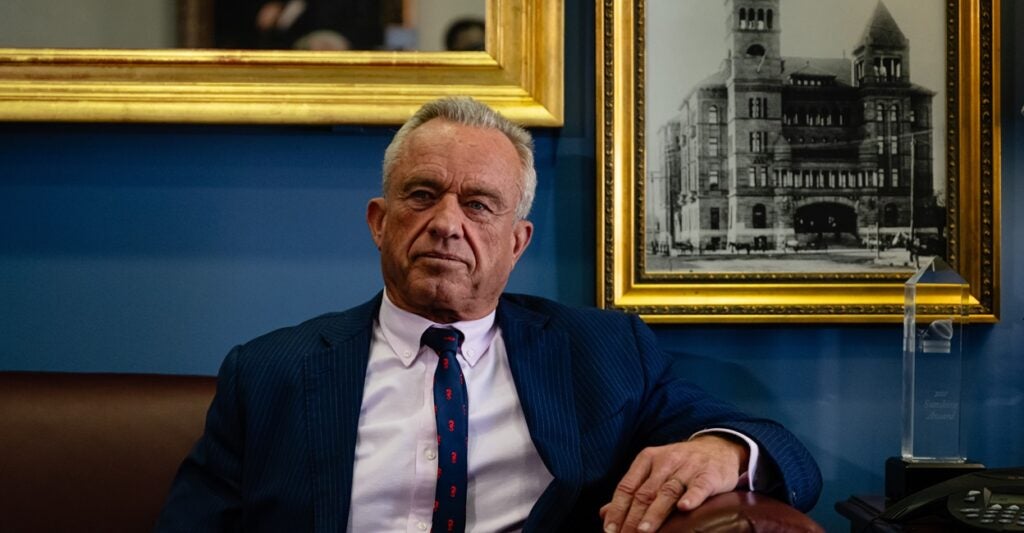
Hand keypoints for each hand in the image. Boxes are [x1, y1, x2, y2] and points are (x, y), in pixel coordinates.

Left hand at [599, 434, 748, 532]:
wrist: (718, 448)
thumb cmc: (680, 465)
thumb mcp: (653, 471)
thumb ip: (631, 491)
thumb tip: (604, 514)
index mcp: (647, 459)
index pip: (627, 487)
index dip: (617, 510)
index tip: (609, 530)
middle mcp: (666, 461)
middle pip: (645, 493)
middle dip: (632, 518)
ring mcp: (688, 467)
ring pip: (668, 491)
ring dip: (655, 513)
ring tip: (643, 531)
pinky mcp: (709, 474)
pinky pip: (699, 486)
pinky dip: (691, 497)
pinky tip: (684, 508)